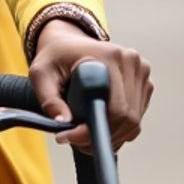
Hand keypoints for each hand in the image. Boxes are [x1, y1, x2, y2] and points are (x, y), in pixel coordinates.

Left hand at [28, 20, 152, 153]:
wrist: (68, 42)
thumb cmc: (55, 56)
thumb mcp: (41, 74)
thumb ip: (49, 99)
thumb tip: (63, 122)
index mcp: (109, 56)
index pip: (116, 108)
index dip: (96, 129)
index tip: (73, 136)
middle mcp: (130, 61)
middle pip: (128, 119)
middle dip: (102, 137)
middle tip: (77, 141)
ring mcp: (141, 72)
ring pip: (134, 122)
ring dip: (110, 136)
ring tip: (85, 135)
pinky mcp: (143, 83)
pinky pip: (136, 118)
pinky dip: (119, 130)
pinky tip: (98, 124)